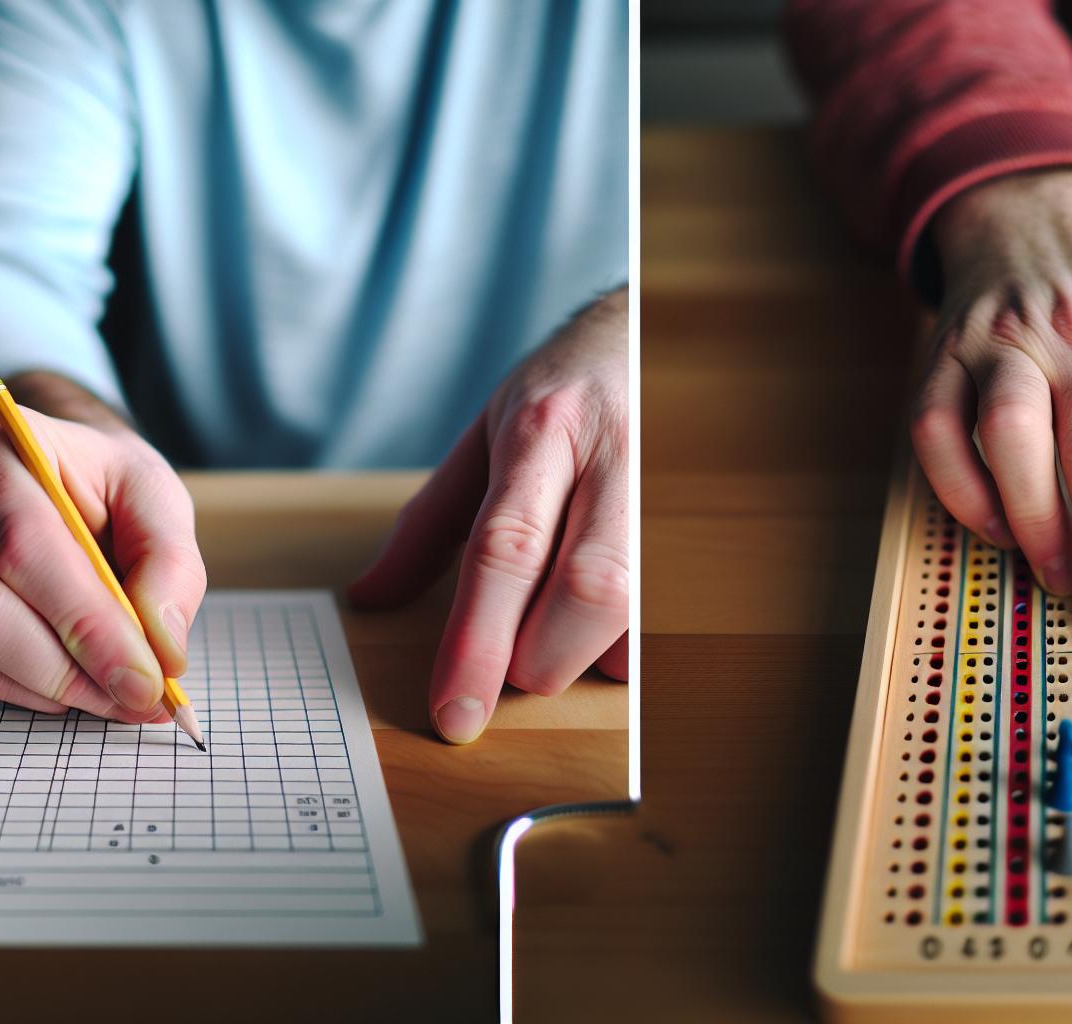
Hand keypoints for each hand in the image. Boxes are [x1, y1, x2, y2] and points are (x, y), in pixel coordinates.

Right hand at [0, 374, 206, 719]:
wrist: (54, 464)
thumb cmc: (104, 478)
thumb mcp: (155, 495)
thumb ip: (170, 564)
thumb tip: (162, 647)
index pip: (25, 544)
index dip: (87, 623)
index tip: (147, 678)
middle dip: (68, 666)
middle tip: (135, 698)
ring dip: (49, 684)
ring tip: (114, 696)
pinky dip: (23, 686)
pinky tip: (73, 685)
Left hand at [350, 288, 628, 743]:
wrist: (650, 334)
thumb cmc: (561, 393)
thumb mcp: (483, 436)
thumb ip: (426, 525)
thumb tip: (370, 598)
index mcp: (542, 432)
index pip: (506, 550)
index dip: (479, 642)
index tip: (456, 715)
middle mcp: (612, 457)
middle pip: (585, 590)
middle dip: (540, 658)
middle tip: (513, 665)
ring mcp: (667, 488)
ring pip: (637, 608)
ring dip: (587, 655)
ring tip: (558, 633)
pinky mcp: (701, 519)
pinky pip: (669, 613)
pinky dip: (627, 646)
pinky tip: (605, 627)